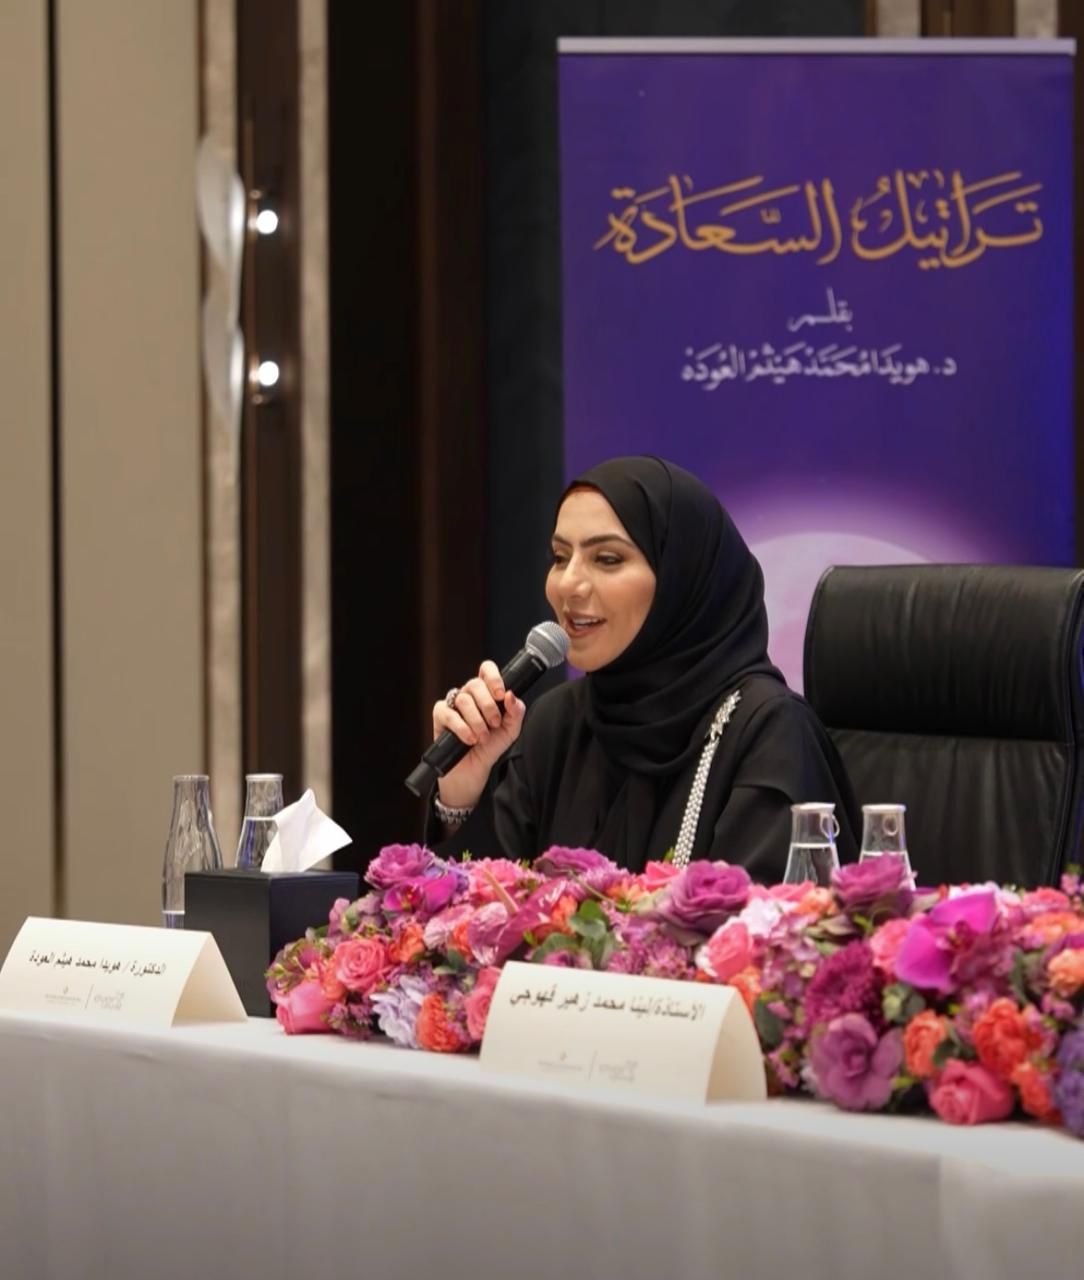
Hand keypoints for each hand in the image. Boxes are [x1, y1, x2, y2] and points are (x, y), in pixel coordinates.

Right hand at [432, 660, 525, 810]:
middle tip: (494, 724)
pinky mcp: (440, 716)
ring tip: (482, 737)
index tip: (501, 695)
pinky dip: (461, 728)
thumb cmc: (490, 747)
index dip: (493, 677)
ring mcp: (453, 704)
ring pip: (464, 700)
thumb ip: (516, 712)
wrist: (473, 770)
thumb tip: (511, 695)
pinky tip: (469, 739)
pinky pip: (448, 713)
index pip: (486, 670)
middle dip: (488, 706)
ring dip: (477, 721)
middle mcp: (469, 695)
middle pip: (475, 684)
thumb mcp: (510, 731)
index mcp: (486, 693)